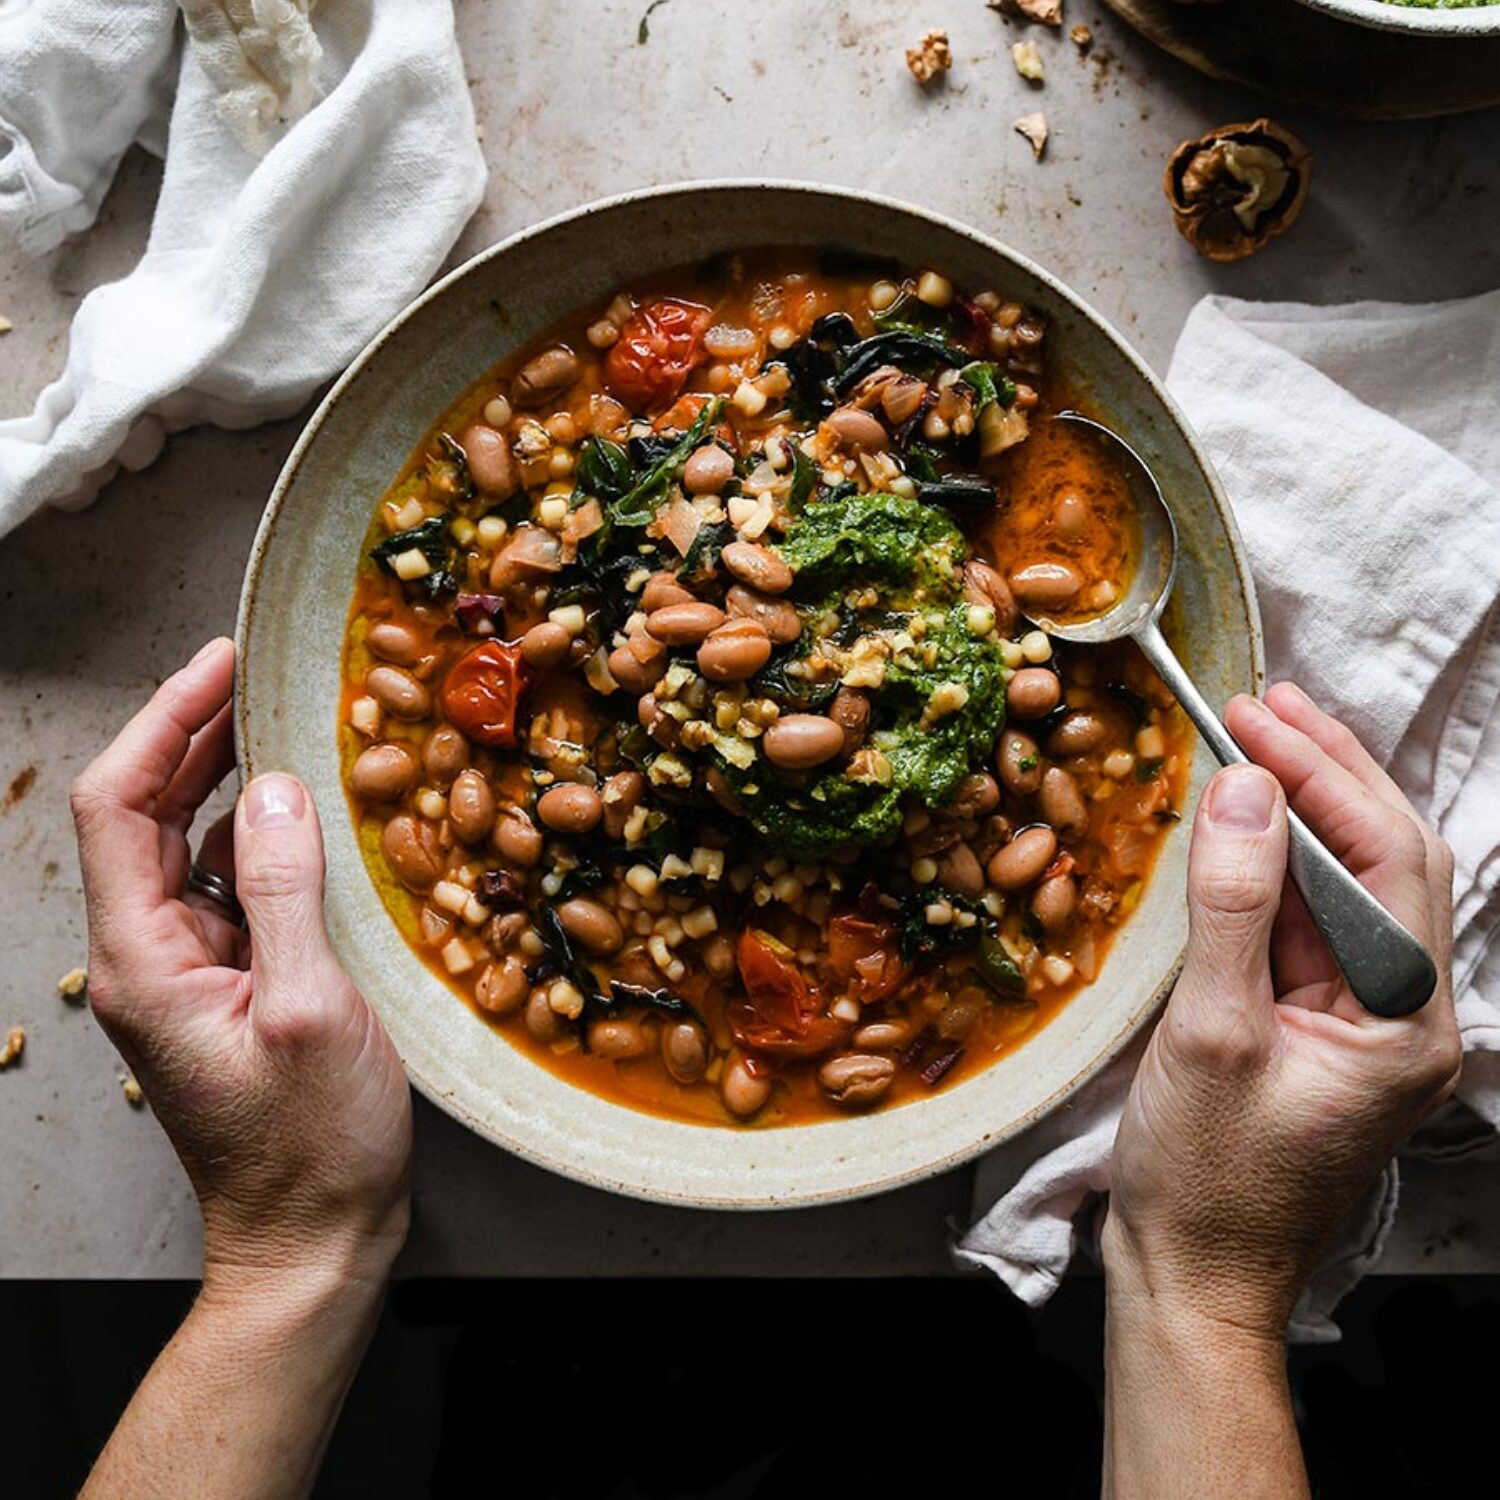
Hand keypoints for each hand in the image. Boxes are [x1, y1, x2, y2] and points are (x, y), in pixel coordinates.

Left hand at [70, 638, 412, 1291]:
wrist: (313, 1239)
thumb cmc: (312, 1145)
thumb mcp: (308, 1010)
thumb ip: (285, 891)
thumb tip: (279, 786)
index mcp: (143, 960)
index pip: (118, 808)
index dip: (163, 723)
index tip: (220, 662)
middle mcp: (148, 957)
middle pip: (143, 815)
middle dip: (192, 732)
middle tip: (256, 671)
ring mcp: (186, 971)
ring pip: (187, 846)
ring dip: (225, 776)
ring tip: (281, 719)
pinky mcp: (228, 984)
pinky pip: (230, 886)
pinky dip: (260, 834)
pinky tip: (303, 810)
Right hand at [1103, 682, 1458, 1339]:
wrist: (1193, 1277)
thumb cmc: (1206, 1176)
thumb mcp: (1212, 1034)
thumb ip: (1233, 906)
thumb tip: (1241, 789)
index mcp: (1407, 1023)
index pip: (1386, 860)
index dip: (1323, 774)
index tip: (1251, 713)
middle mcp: (1406, 1015)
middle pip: (1386, 860)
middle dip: (1328, 772)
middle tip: (1263, 702)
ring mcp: (1364, 1022)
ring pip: (1348, 887)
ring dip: (1302, 809)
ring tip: (1255, 735)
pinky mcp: (1318, 1027)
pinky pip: (1309, 925)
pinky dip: (1277, 864)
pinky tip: (1244, 823)